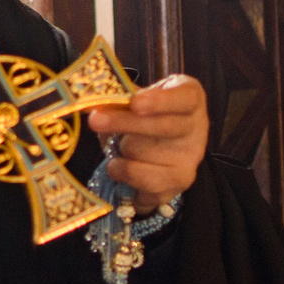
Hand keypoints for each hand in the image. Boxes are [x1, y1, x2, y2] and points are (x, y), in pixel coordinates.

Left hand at [88, 75, 207, 211]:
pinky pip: (147, 186)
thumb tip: (86, 105)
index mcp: (190, 97)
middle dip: (125, 124)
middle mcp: (197, 127)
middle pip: (163, 127)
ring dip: (122, 153)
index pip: (183, 98)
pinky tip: (120, 168)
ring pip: (148, 157)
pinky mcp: (180, 182)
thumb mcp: (136, 98)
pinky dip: (126, 177)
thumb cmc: (146, 115)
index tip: (135, 102)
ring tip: (116, 149)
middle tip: (95, 120)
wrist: (163, 142)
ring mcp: (191, 157)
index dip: (159, 101)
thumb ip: (118, 99)